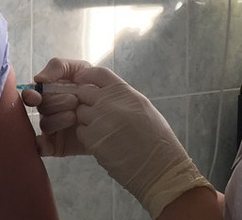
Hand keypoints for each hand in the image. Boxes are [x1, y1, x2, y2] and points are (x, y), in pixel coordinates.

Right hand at [20, 58, 94, 156]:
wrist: (116, 111)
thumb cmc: (94, 86)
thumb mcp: (79, 68)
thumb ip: (58, 67)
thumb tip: (38, 79)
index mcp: (50, 92)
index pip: (32, 94)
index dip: (30, 95)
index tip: (36, 96)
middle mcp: (49, 110)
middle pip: (41, 108)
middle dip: (56, 102)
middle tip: (73, 100)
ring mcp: (54, 128)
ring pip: (45, 125)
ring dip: (57, 120)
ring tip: (74, 116)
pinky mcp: (58, 145)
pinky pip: (42, 147)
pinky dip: (40, 145)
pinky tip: (46, 143)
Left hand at [74, 66, 213, 218]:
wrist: (160, 168)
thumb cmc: (157, 141)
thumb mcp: (143, 109)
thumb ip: (123, 98)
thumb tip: (104, 93)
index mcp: (125, 92)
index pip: (98, 74)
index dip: (87, 77)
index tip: (83, 81)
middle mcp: (110, 102)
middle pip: (84, 92)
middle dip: (85, 101)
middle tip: (96, 114)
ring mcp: (100, 120)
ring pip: (80, 113)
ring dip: (87, 121)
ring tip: (104, 132)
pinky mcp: (93, 139)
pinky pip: (81, 132)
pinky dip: (88, 137)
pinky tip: (103, 144)